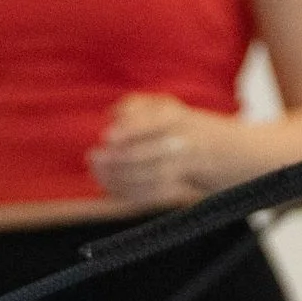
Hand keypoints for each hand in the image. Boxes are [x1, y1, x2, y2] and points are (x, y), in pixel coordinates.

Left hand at [86, 93, 235, 208]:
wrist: (208, 148)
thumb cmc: (170, 123)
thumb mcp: (158, 105)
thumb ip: (133, 105)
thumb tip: (110, 114)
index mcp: (176, 120)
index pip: (152, 125)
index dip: (129, 131)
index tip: (106, 136)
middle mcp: (180, 145)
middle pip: (146, 154)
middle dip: (117, 158)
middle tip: (93, 155)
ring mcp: (178, 170)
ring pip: (145, 178)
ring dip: (116, 176)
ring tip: (95, 168)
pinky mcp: (173, 190)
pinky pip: (147, 195)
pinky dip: (125, 191)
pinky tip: (106, 183)